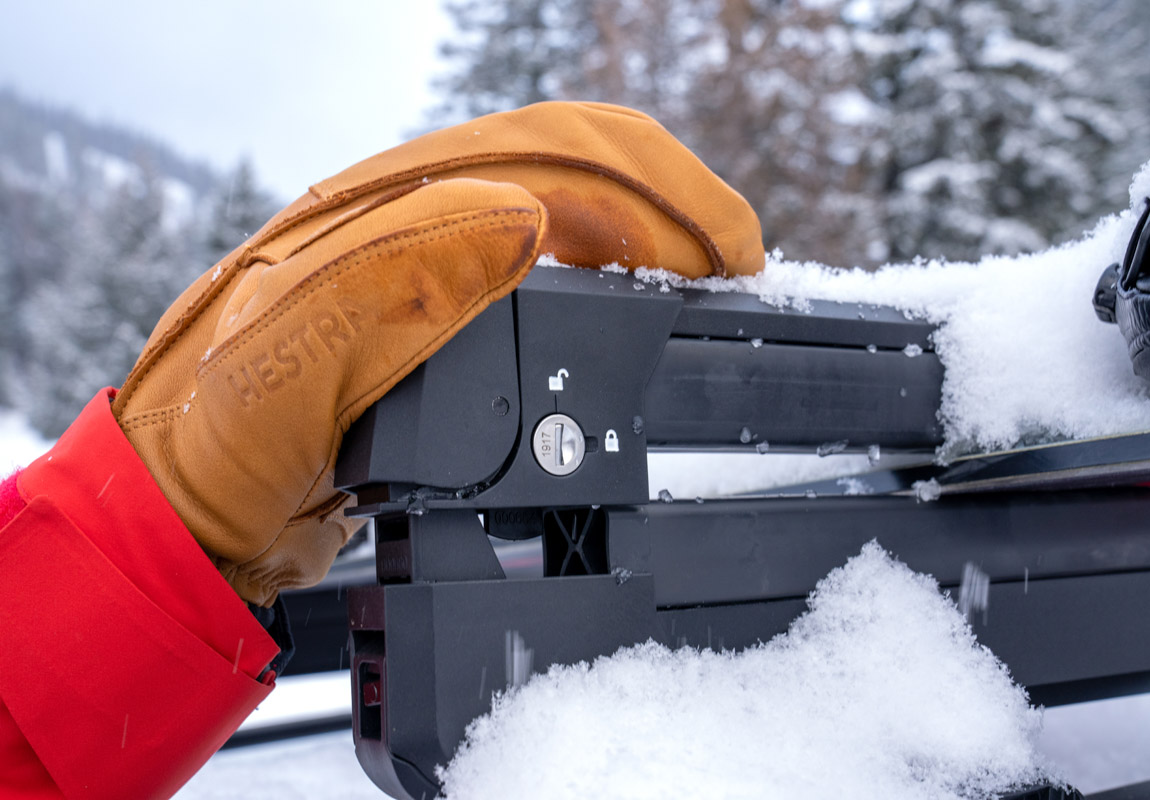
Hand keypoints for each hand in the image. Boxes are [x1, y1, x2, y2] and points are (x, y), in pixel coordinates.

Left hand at [112, 101, 763, 604]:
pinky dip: (614, 281)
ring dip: (653, 232)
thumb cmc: (221, 436)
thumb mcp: (293, 361)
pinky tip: (638, 313)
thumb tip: (523, 220)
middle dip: (676, 205)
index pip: (554, 158)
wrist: (199, 507)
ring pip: (572, 211)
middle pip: (577, 166)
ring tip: (708, 286)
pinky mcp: (447, 318)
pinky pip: (549, 272)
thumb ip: (394, 284)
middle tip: (739, 273)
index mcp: (388, 208)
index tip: (723, 260)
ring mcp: (435, 264)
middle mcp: (419, 218)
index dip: (657, 196)